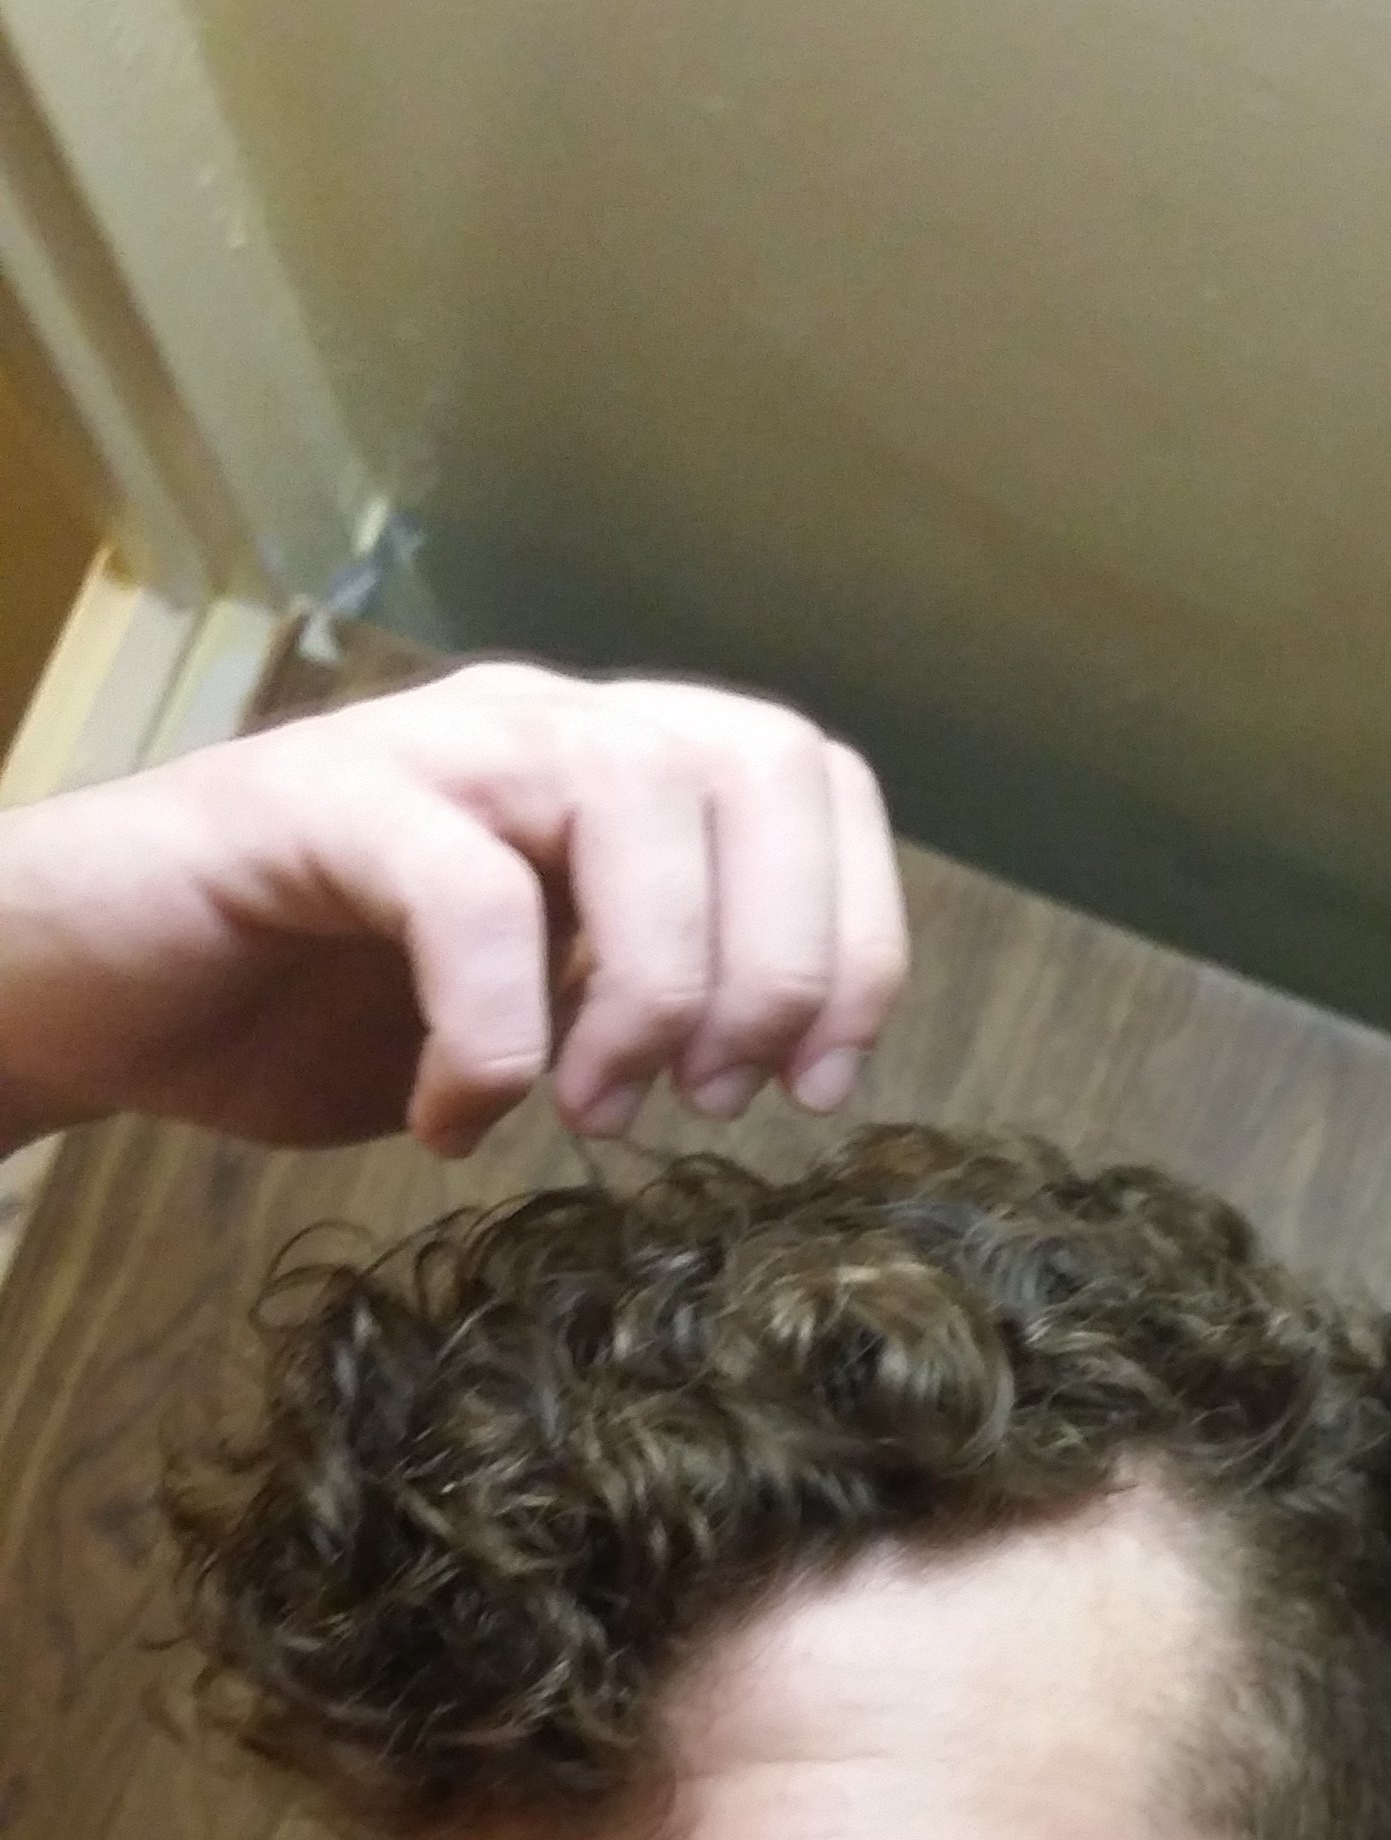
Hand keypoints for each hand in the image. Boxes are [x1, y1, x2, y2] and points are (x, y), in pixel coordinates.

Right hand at [0, 662, 906, 1159]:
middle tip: (711, 1101)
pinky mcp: (318, 805)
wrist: (85, 987)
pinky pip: (468, 894)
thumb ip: (640, 996)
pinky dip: (492, 1036)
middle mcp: (537, 724)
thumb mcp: (525, 1011)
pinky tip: (454, 1116)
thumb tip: (778, 1059)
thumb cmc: (300, 1006)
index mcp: (606, 766)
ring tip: (598, 1110)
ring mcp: (428, 750)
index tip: (819, 1085)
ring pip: (634, 796)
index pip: (809, 780)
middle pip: (760, 764)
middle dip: (780, 960)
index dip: (856, 934)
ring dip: (654, 982)